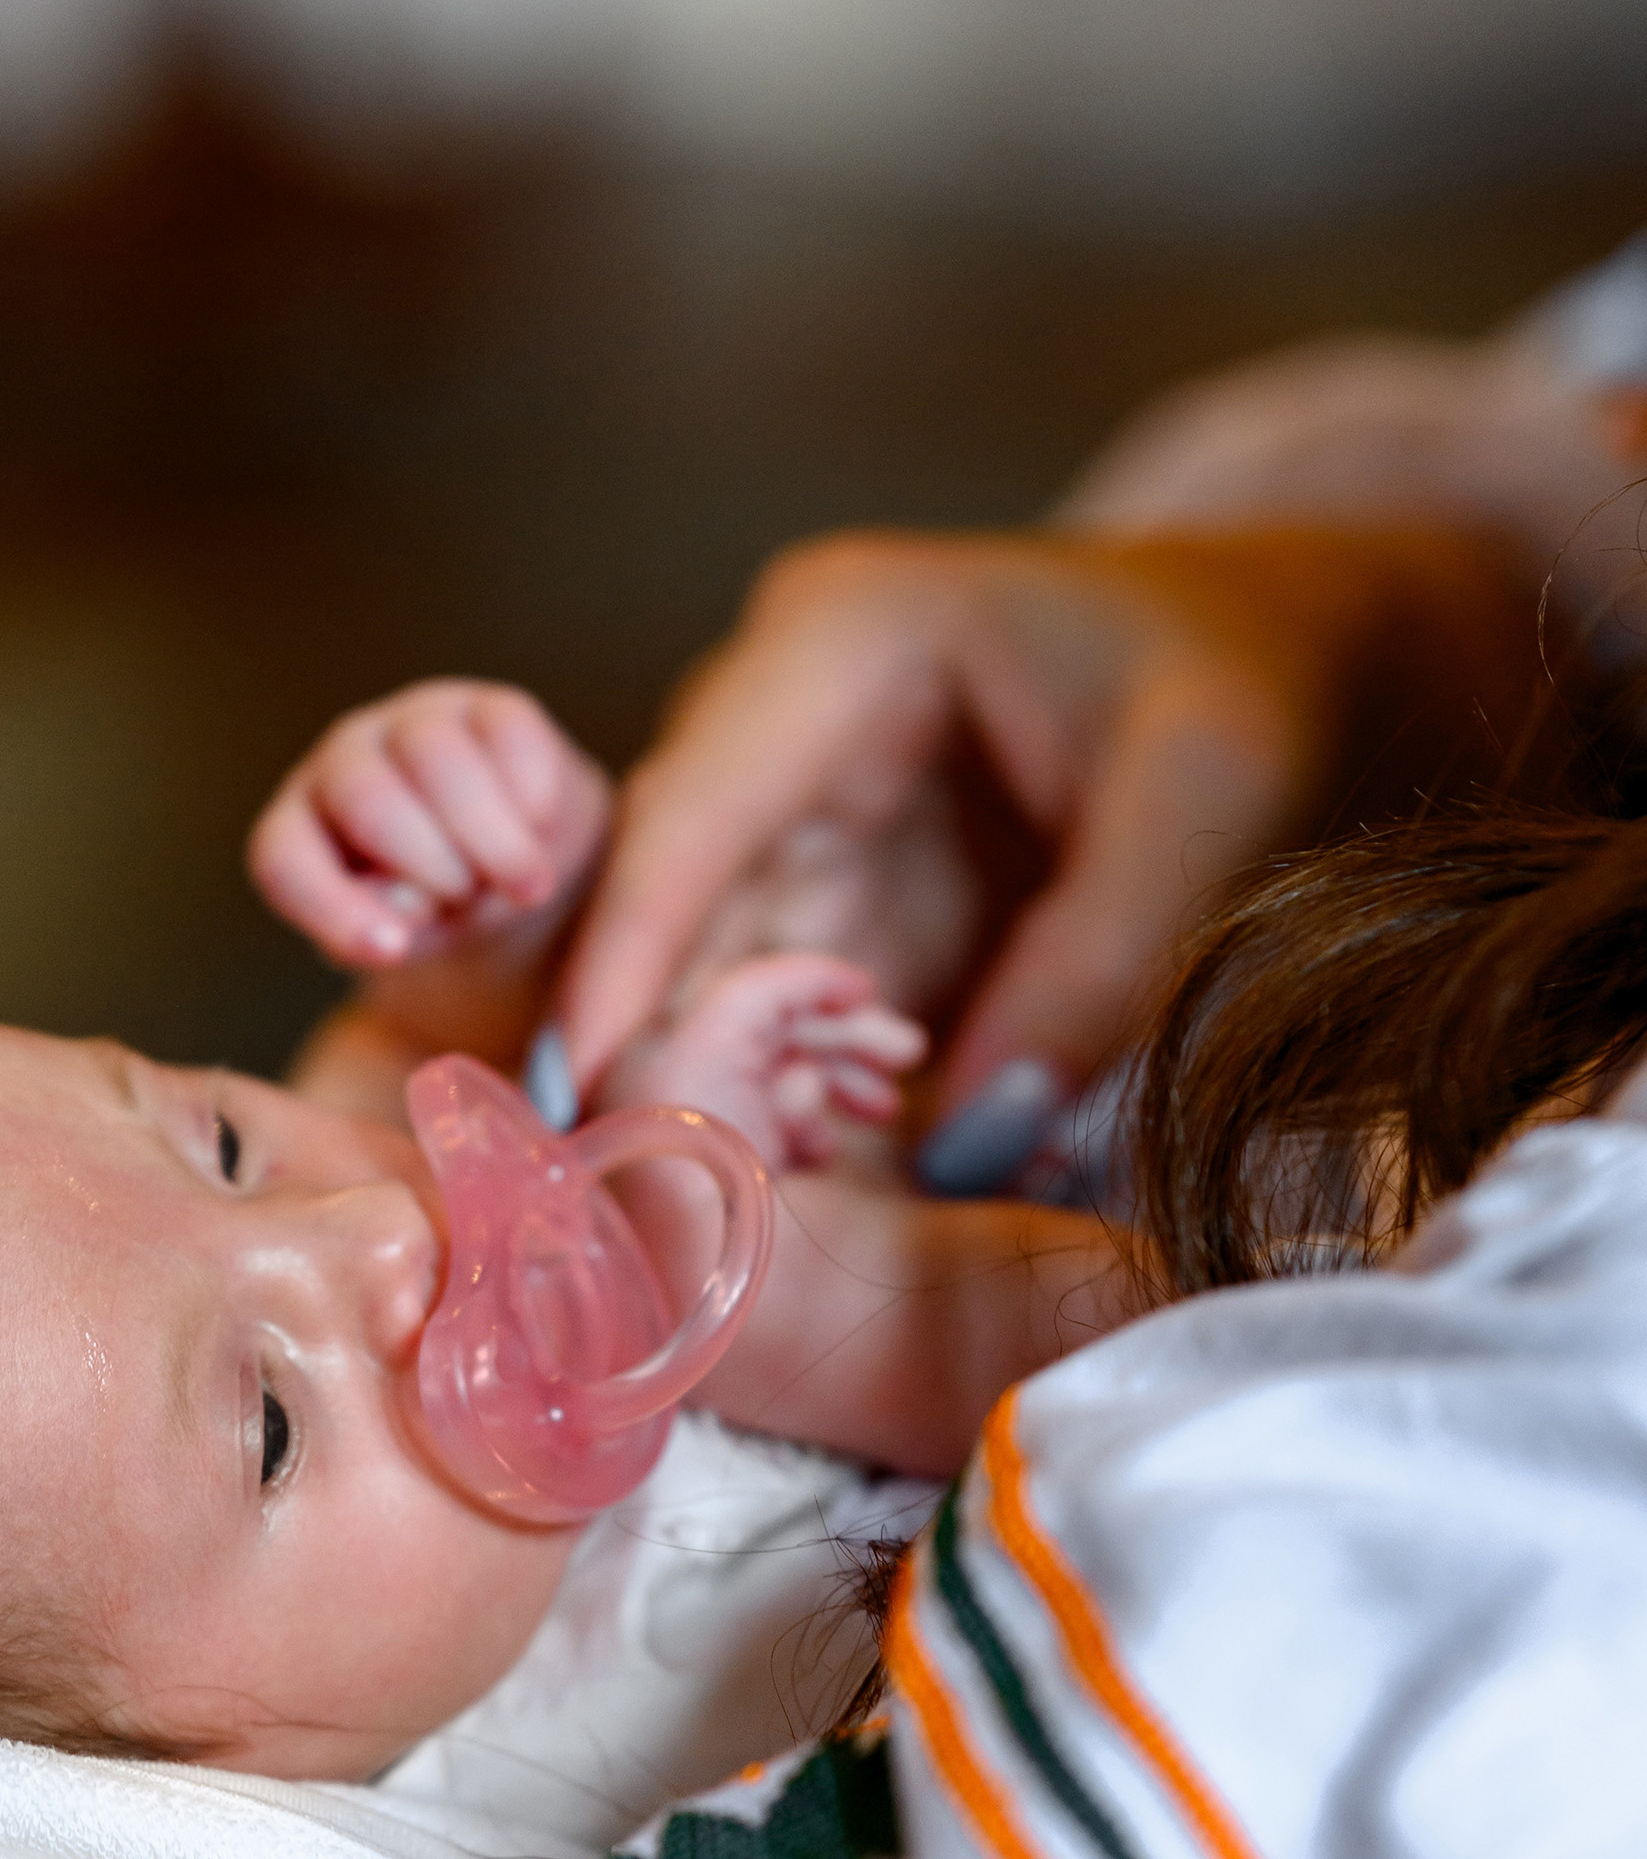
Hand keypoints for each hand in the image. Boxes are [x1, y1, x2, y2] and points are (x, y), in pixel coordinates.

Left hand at [250, 681, 612, 973]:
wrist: (516, 871)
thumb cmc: (439, 912)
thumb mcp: (408, 940)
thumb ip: (390, 929)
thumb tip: (402, 913)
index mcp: (299, 828)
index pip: (284, 859)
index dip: (332, 906)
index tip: (393, 951)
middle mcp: (344, 763)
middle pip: (366, 797)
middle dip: (430, 865)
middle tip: (471, 904)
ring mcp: (415, 722)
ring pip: (437, 758)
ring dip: (489, 837)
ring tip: (525, 888)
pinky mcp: (490, 706)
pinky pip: (508, 735)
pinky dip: (532, 798)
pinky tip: (541, 832)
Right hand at [553, 519, 1539, 1141]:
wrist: (1286, 645)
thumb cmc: (1243, 680)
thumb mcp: (1205, 798)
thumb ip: (1092, 967)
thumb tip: (964, 1151)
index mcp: (836, 643)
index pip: (688, 814)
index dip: (622, 957)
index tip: (572, 1092)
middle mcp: (779, 725)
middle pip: (673, 908)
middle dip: (671, 1056)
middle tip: (662, 1206)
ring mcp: (801, 815)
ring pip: (716, 976)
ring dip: (743, 1095)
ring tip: (771, 1215)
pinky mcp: (841, 896)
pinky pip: (789, 1011)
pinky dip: (809, 1097)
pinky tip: (839, 1184)